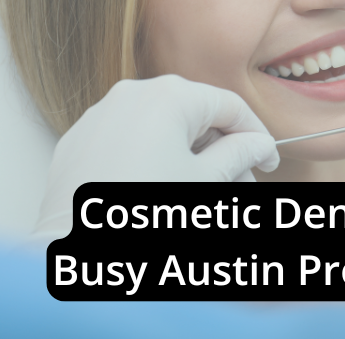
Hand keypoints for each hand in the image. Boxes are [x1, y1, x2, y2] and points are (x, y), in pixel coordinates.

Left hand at [30, 75, 279, 244]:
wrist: (76, 251)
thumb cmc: (142, 215)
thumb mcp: (203, 182)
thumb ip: (238, 155)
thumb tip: (259, 146)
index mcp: (168, 96)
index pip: (228, 105)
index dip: (255, 135)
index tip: (268, 161)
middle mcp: (131, 94)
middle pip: (193, 114)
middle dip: (220, 147)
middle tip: (239, 181)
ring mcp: (100, 115)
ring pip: (159, 127)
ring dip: (187, 153)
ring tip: (200, 186)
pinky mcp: (78, 141)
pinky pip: (126, 139)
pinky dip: (149, 156)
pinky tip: (159, 184)